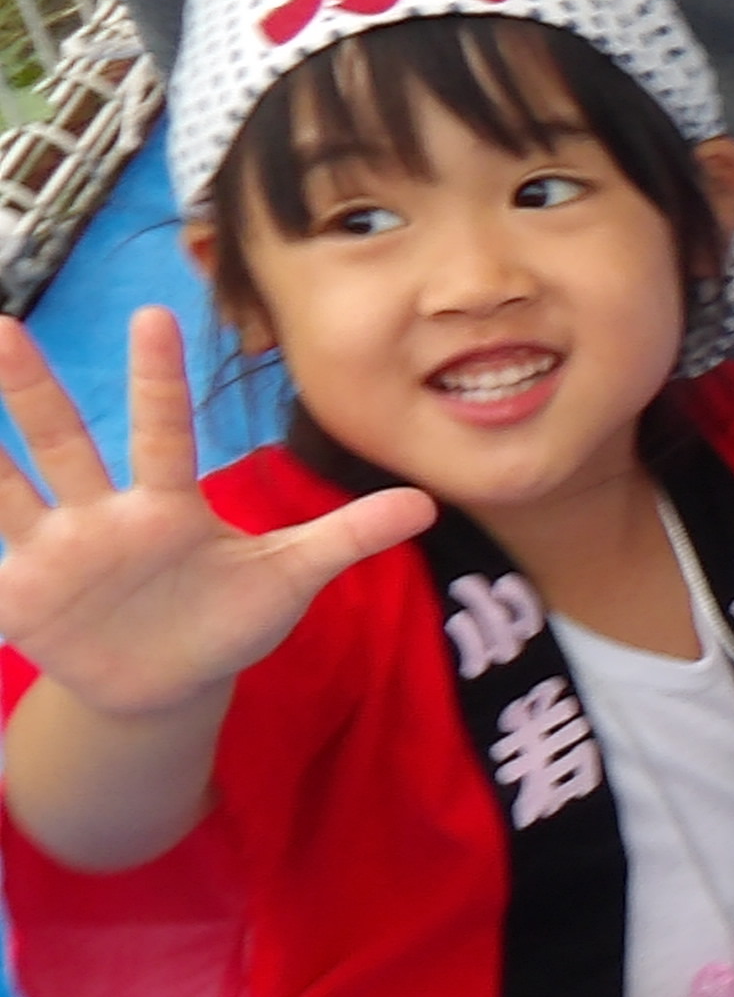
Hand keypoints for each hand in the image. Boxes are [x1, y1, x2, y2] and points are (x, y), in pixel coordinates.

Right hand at [0, 309, 429, 720]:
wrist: (169, 681)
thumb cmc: (226, 618)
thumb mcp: (288, 580)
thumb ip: (347, 538)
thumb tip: (427, 503)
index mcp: (167, 505)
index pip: (163, 431)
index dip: (158, 379)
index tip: (153, 315)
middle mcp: (100, 515)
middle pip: (61, 441)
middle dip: (31, 388)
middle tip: (2, 323)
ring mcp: (55, 553)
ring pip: (4, 489)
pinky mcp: (24, 598)